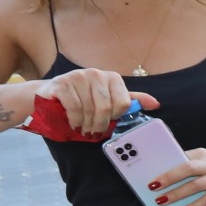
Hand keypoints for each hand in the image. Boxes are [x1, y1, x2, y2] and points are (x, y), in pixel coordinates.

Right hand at [34, 68, 156, 138]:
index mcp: (112, 77)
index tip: (107, 121)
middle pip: (106, 108)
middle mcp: (96, 73)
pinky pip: (74, 109)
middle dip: (100, 125)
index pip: (124, 104)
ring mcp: (77, 77)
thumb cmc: (82, 98)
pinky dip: (74, 120)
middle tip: (93, 132)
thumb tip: (155, 104)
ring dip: (86, 125)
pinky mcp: (61, 84)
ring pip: (90, 110)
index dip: (115, 117)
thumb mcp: (108, 98)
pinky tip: (73, 123)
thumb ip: (131, 100)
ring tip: (82, 128)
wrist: (50, 94)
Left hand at [150, 148, 205, 205]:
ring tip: (162, 201)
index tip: (152, 175)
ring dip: (177, 194)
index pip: (182, 157)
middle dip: (169, 178)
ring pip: (195, 186)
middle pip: (188, 169)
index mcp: (202, 154)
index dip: (167, 166)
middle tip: (153, 187)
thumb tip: (164, 179)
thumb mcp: (204, 163)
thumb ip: (188, 166)